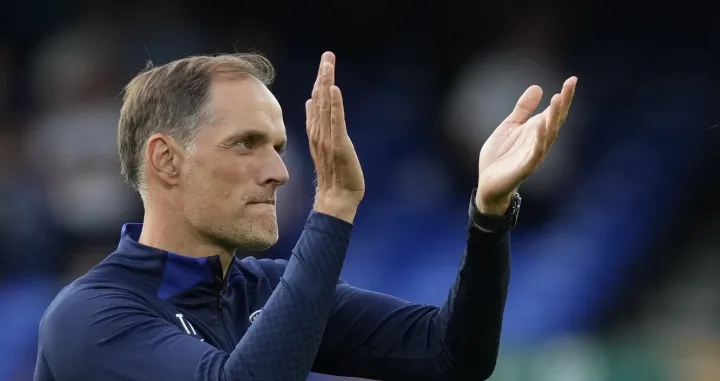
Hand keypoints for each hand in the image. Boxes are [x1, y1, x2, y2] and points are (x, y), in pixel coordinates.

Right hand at [306, 52, 364, 221]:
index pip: (317, 102)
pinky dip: (334, 106)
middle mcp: (318, 133)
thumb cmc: (334, 176)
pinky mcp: (338, 146)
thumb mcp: (325, 146)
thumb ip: (317, 124)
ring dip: (327, 84)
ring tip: (328, 64)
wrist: (336, 199)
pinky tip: (334, 90)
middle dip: (323, 75)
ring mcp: (327, 139)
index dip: (320, 81)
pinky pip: (335, 122)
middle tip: (328, 55)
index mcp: (316, 132)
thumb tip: (311, 103)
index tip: (325, 62)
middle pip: (319, 99)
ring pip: (325, 107)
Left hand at [476, 77, 576, 214]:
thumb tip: (538, 87)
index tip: (572, 79)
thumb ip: (522, 109)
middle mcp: (539, 141)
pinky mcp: (525, 167)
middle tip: (569, 85)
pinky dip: (540, 139)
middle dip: (563, 104)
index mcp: (536, 131)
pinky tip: (541, 125)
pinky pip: (536, 152)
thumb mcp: (509, 126)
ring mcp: (534, 154)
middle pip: (555, 121)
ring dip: (553, 117)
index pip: (554, 112)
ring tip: (558, 99)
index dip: (564, 97)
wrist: (487, 182)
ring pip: (549, 135)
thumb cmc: (500, 156)